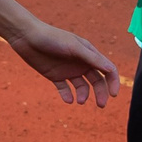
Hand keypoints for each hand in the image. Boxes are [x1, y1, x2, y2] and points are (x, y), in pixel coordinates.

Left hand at [6, 19, 120, 106]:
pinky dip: (67, 96)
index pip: (107, 70)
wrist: (26, 37)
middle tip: (101, 105)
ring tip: (80, 101)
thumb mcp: (74, 47)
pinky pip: (64, 89)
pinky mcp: (55, 76)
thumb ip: (92, 58)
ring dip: (84, 95)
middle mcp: (81, 63)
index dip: (113, 82)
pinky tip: (68, 99)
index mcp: (89, 54)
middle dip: (101, 93)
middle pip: (97, 81)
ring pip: (82, 87)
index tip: (114, 94)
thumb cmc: (52, 38)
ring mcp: (68, 70)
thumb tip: (111, 69)